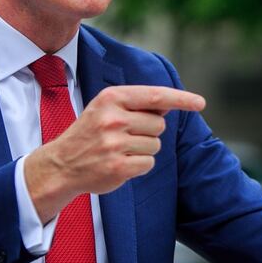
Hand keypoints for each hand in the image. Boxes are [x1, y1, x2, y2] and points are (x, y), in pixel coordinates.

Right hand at [25, 85, 205, 221]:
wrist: (61, 164)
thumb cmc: (90, 133)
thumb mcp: (107, 109)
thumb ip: (137, 104)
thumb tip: (170, 105)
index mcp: (111, 98)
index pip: (155, 96)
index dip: (181, 99)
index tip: (200, 103)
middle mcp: (113, 119)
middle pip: (159, 124)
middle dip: (149, 132)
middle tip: (125, 136)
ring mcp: (114, 144)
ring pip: (155, 146)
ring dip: (144, 150)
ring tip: (119, 150)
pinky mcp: (117, 167)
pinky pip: (149, 164)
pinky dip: (139, 166)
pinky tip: (120, 164)